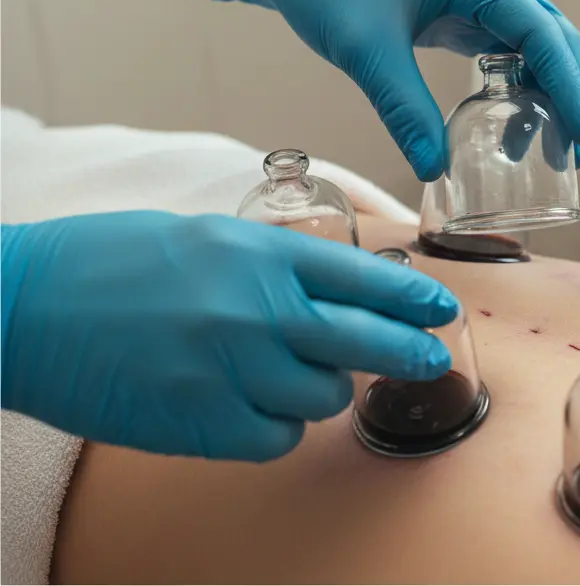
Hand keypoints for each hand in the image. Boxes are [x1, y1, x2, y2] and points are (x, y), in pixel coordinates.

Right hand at [0, 212, 456, 460]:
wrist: (23, 306)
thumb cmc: (112, 261)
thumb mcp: (207, 238)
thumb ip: (276, 262)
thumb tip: (337, 292)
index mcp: (258, 252)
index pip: (363, 276)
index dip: (412, 295)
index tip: (440, 308)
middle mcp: (255, 309)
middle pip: (365, 341)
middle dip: (411, 352)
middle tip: (432, 360)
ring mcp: (230, 369)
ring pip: (325, 399)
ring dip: (322, 391)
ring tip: (289, 374)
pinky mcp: (202, 424)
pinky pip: (277, 438)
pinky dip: (276, 426)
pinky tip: (251, 405)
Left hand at [184, 0, 579, 180]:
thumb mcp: (367, 53)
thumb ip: (405, 112)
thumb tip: (435, 169)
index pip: (542, 34)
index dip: (570, 87)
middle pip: (552, 38)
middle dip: (570, 94)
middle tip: (578, 149)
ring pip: (535, 44)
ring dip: (548, 92)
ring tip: (552, 147)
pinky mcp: (464, 9)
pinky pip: (506, 49)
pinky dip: (518, 86)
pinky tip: (514, 124)